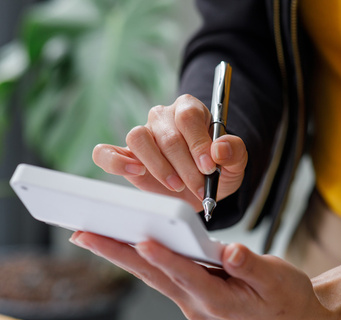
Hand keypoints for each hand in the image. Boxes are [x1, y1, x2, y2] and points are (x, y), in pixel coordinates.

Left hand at [69, 232, 340, 319]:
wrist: (294, 317)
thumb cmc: (287, 295)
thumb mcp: (278, 279)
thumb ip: (252, 266)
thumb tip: (229, 252)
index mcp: (220, 301)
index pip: (187, 276)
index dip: (165, 258)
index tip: (142, 240)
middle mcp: (197, 304)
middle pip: (153, 274)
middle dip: (117, 252)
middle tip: (82, 233)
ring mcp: (191, 301)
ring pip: (150, 274)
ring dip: (118, 254)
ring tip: (88, 234)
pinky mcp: (190, 294)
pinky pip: (158, 274)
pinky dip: (137, 257)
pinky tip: (119, 241)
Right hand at [92, 94, 247, 210]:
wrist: (200, 188)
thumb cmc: (215, 171)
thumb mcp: (235, 164)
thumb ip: (235, 153)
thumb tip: (219, 149)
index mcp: (189, 109)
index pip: (188, 116)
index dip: (198, 142)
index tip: (209, 167)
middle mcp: (162, 117)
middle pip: (167, 134)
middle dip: (185, 166)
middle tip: (199, 187)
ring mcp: (142, 135)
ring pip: (137, 138)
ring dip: (158, 166)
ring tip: (176, 185)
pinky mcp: (124, 156)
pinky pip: (105, 152)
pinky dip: (115, 161)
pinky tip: (135, 171)